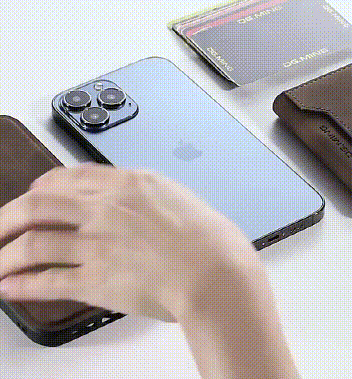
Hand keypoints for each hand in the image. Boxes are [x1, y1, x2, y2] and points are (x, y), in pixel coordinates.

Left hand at [0, 164, 261, 321]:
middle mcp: (106, 209)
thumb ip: (145, 195)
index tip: (32, 192)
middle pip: (40, 205)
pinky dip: (23, 286)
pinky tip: (10, 288)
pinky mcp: (97, 279)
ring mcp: (98, 243)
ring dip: (8, 255)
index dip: (43, 184)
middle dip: (9, 216)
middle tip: (0, 227)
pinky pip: (49, 281)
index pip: (72, 177)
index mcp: (129, 184)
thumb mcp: (177, 196)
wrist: (215, 270)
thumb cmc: (208, 237)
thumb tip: (127, 200)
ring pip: (35, 243)